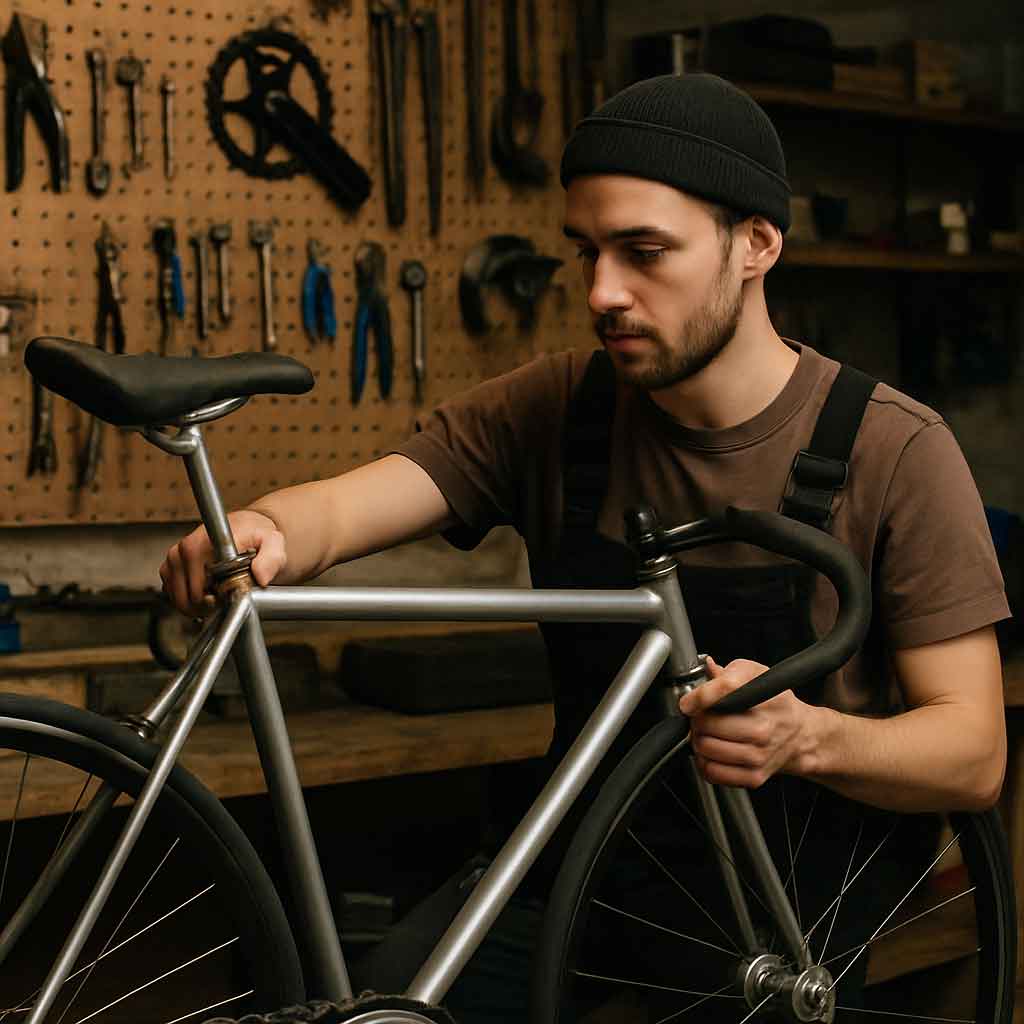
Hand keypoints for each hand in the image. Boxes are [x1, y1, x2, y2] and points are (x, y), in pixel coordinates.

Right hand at [159, 509, 286, 615]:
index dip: (215, 600)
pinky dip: (188, 599)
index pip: (199, 590)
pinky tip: (206, 592)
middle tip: (226, 596)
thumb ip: (271, 558)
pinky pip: (173, 594)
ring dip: (198, 604)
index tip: (229, 595)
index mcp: (203, 544)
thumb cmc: (257, 535)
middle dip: (208, 605)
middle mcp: (184, 549)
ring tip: (218, 593)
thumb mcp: (273, 543)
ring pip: (179, 599)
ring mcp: (174, 558)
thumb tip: (260, 576)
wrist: (245, 527)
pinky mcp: (169, 566)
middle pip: (188, 599)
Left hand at [678, 657, 822, 787]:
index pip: (725, 689)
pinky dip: (704, 763)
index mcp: (764, 696)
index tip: (688, 703)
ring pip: (706, 748)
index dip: (698, 697)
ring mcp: (760, 754)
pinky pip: (713, 773)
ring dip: (698, 741)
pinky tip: (713, 753)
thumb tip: (709, 667)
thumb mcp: (755, 675)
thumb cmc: (774, 703)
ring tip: (707, 734)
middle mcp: (764, 727)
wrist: (800, 735)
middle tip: (702, 718)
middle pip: (708, 723)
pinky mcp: (755, 776)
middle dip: (697, 719)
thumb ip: (729, 672)